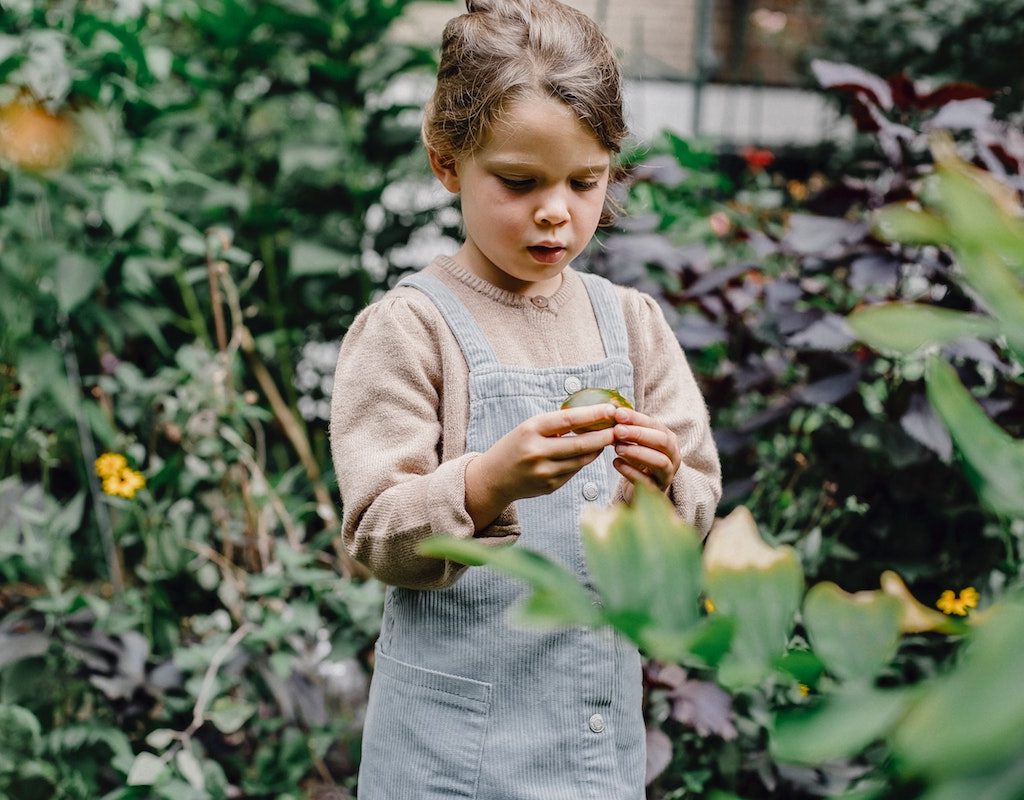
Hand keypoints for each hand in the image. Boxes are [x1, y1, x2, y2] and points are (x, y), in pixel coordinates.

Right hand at [465, 404, 617, 528]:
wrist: (493, 478)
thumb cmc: (514, 446)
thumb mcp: (528, 428)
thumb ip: (555, 426)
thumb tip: (592, 419)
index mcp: (530, 430)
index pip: (568, 420)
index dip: (593, 414)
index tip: (611, 409)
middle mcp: (537, 452)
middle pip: (581, 444)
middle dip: (605, 436)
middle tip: (620, 428)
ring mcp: (544, 472)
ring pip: (582, 460)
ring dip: (597, 449)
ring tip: (607, 439)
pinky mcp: (550, 487)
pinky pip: (574, 472)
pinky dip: (583, 461)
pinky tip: (588, 453)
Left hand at [610, 406, 680, 492]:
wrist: (641, 489)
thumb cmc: (638, 460)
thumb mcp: (635, 442)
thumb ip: (627, 429)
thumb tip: (613, 412)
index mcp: (669, 439)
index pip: (655, 425)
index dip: (637, 419)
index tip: (618, 414)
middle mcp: (673, 456)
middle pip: (662, 441)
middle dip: (639, 434)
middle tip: (617, 431)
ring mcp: (667, 474)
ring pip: (659, 461)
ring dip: (637, 452)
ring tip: (617, 448)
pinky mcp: (657, 491)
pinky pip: (647, 481)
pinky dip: (630, 471)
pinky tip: (616, 463)